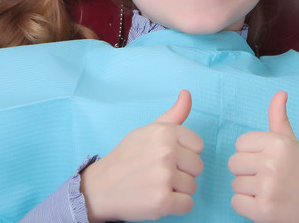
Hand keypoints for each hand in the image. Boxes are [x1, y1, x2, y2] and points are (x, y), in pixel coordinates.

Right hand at [80, 90, 203, 221]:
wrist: (100, 187)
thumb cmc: (127, 158)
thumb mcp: (147, 131)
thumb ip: (173, 115)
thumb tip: (187, 93)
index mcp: (164, 132)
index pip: (198, 146)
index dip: (184, 153)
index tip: (166, 157)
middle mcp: (165, 152)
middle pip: (198, 167)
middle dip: (182, 172)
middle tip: (158, 173)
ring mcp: (164, 177)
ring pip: (193, 186)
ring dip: (177, 190)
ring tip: (155, 185)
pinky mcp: (163, 201)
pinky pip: (188, 205)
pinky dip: (175, 206)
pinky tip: (157, 198)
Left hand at [228, 91, 298, 222]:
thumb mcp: (292, 144)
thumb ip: (279, 119)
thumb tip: (280, 93)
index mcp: (278, 143)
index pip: (240, 143)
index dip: (251, 154)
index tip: (267, 162)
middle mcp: (272, 163)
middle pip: (233, 163)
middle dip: (246, 172)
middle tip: (268, 178)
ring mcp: (267, 188)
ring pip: (234, 184)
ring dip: (248, 190)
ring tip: (269, 191)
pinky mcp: (262, 210)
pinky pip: (235, 202)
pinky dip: (247, 207)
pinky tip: (265, 204)